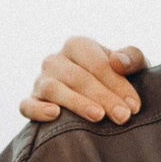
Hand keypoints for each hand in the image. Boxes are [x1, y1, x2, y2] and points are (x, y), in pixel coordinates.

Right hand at [19, 36, 148, 123]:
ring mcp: (41, 80)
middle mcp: (55, 60)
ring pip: (52, 88)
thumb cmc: (118, 81)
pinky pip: (27, 105)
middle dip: (103, 97)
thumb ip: (132, 58)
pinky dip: (38, 110)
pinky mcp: (31, 101)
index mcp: (78, 45)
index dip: (117, 84)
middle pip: (76, 77)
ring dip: (76, 102)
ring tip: (98, 116)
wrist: (100, 102)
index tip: (133, 106)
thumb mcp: (133, 67)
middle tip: (122, 116)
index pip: (96, 63)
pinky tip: (55, 115)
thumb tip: (118, 62)